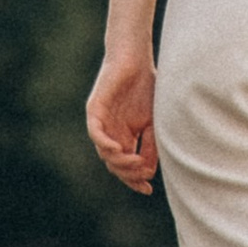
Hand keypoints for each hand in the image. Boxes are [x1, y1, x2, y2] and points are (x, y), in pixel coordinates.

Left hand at [86, 46, 159, 193]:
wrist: (136, 57)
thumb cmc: (147, 85)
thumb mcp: (153, 121)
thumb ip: (150, 144)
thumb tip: (148, 171)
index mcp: (124, 136)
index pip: (125, 165)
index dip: (135, 179)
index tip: (148, 189)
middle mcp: (111, 132)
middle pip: (114, 164)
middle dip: (129, 174)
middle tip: (143, 175)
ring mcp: (102, 122)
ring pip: (104, 152)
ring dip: (119, 162)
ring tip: (135, 163)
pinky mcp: (95, 110)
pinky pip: (95, 133)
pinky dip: (105, 144)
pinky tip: (118, 150)